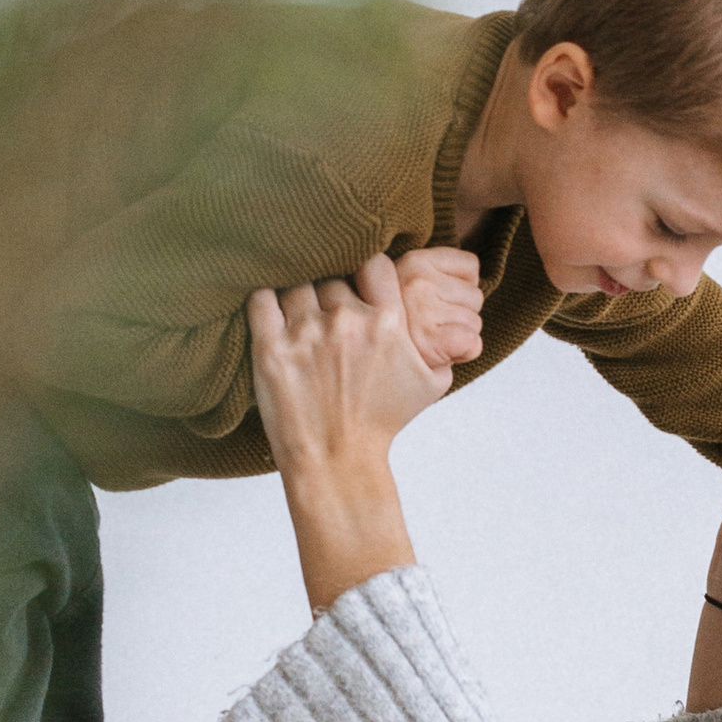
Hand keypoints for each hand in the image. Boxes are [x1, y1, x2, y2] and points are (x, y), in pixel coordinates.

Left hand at [247, 258, 449, 486]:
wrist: (338, 459)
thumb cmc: (383, 422)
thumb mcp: (432, 384)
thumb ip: (444, 345)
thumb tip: (461, 324)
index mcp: (388, 322)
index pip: (373, 262)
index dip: (364, 267)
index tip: (358, 281)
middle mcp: (347, 321)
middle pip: (331, 275)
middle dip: (330, 288)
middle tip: (327, 308)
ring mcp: (306, 334)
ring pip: (296, 284)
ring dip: (298, 295)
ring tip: (299, 315)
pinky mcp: (270, 349)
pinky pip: (260, 300)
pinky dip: (264, 299)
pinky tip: (271, 310)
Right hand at [394, 242, 484, 374]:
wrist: (361, 365)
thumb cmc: (386, 327)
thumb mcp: (400, 283)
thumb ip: (430, 275)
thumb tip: (474, 279)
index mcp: (413, 261)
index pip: (471, 265)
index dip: (459, 287)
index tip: (436, 301)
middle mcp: (419, 281)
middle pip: (476, 295)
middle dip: (459, 313)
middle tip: (429, 325)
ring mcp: (426, 311)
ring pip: (475, 322)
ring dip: (458, 334)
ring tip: (429, 339)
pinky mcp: (435, 341)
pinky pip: (472, 343)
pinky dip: (463, 353)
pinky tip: (439, 353)